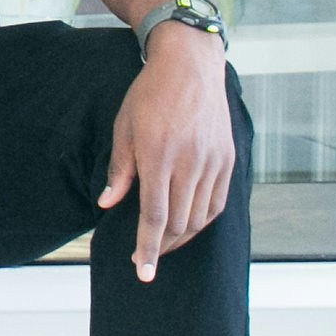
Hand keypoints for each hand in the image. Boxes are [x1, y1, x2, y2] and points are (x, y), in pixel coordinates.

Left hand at [98, 26, 233, 281]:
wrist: (190, 64)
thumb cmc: (150, 94)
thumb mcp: (124, 127)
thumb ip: (120, 170)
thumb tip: (107, 204)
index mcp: (159, 155)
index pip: (155, 216)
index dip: (148, 248)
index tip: (142, 271)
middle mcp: (190, 161)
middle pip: (179, 222)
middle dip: (162, 246)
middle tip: (145, 254)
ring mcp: (213, 161)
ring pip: (201, 217)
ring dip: (182, 237)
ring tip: (164, 243)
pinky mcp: (228, 158)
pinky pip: (218, 202)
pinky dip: (203, 220)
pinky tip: (189, 224)